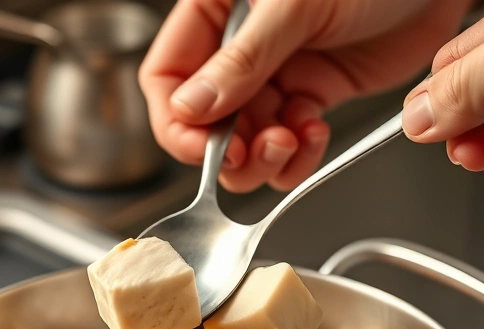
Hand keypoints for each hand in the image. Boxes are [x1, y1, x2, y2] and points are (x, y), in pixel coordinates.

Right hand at [139, 0, 473, 192]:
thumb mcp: (295, 4)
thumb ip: (243, 58)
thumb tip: (193, 106)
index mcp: (217, 10)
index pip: (168, 76)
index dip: (177, 119)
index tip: (201, 147)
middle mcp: (241, 45)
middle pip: (206, 120)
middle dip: (227, 148)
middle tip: (254, 153)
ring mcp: (278, 71)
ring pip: (247, 139)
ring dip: (265, 157)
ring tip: (290, 143)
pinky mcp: (315, 91)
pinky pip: (289, 139)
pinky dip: (298, 153)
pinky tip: (314, 135)